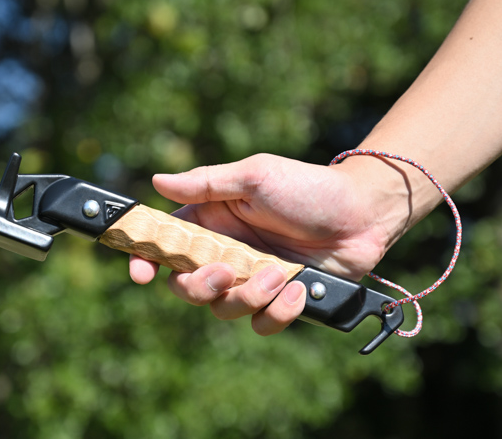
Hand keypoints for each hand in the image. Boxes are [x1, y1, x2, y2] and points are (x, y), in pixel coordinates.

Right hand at [129, 153, 407, 334]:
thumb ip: (205, 184)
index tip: (140, 273)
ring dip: (249, 296)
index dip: (146, 260)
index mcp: (213, 222)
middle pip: (187, 287)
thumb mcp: (254, 177)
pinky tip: (299, 291)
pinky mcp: (279, 300)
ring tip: (282, 272)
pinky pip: (261, 323)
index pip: (166, 245)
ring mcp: (252, 279)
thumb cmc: (307, 187)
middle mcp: (227, 253)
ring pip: (224, 310)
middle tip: (225, 271)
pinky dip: (278, 312)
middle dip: (200, 287)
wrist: (361, 213)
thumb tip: (158, 182)